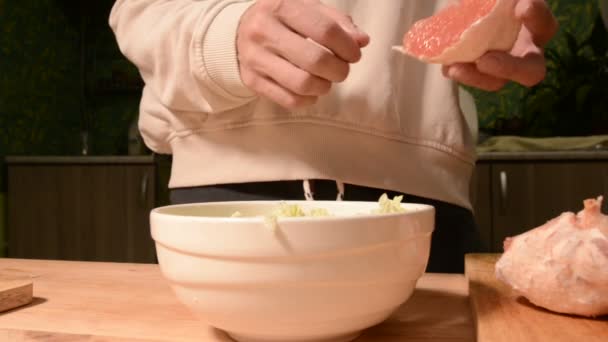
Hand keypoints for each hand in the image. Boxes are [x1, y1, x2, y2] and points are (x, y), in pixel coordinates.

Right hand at [237, 0, 368, 108]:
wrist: (238, 32)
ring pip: (302, 84)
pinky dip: (307, 100)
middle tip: (341, 70)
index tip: (354, 54)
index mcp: (282, 6)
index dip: (347, 47)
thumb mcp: (308, 9)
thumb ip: (338, 22)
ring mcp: (255, 58)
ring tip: (326, 81)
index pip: (325, 31)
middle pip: (316, 61)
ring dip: (324, 87)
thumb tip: (362, 41)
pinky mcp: (251, 80)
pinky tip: (311, 92)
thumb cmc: (283, 19)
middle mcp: (264, 31)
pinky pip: (289, 100)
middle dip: (339, 70)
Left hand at [442, 0, 558, 90]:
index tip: (521, 7)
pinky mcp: (476, 72)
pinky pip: (469, 77)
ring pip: (494, 82)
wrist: (476, 10)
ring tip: (454, 68)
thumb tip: (502, 0)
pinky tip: (447, 66)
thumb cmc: (495, 3)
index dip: (537, 18)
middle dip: (508, 68)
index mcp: (535, 30)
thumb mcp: (501, 1)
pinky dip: (456, 71)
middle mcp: (523, 53)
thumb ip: (505, 0)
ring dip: (475, 77)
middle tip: (485, 60)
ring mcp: (500, 67)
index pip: (545, 26)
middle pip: (529, 72)